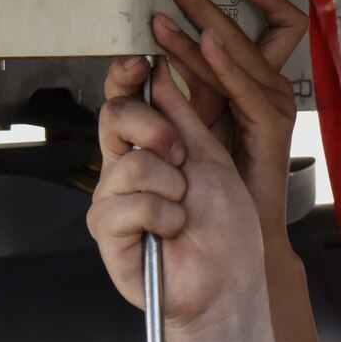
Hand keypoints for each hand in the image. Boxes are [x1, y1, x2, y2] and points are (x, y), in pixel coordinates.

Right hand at [87, 54, 267, 329]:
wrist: (231, 279)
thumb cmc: (226, 228)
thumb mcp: (210, 157)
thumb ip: (183, 115)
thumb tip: (160, 71)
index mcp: (149, 151)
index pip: (123, 102)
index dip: (126, 78)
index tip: (141, 61)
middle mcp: (125, 173)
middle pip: (113, 119)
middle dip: (154, 129)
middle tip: (181, 157)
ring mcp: (113, 202)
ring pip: (127, 164)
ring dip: (169, 186)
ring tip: (185, 210)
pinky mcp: (109, 234)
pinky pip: (125, 205)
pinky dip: (162, 216)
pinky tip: (173, 231)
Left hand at [140, 0, 307, 243]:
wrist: (239, 225)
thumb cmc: (218, 176)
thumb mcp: (197, 118)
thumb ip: (186, 84)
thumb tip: (159, 52)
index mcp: (257, 80)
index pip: (274, 21)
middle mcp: (271, 85)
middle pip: (256, 24)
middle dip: (209, 0)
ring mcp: (275, 103)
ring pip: (244, 49)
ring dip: (204, 25)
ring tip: (166, 15)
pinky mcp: (270, 126)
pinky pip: (246, 85)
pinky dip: (225, 62)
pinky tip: (203, 44)